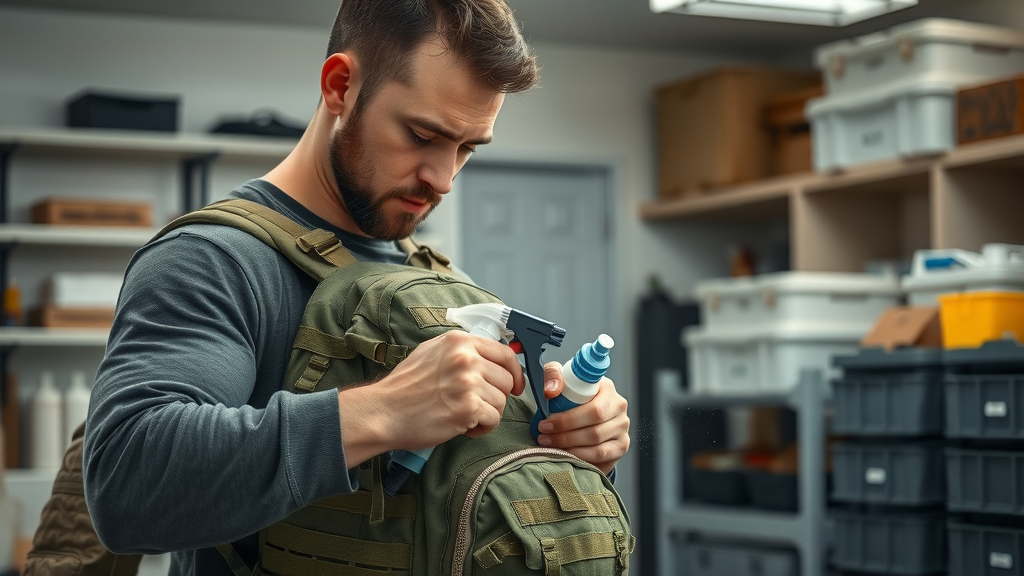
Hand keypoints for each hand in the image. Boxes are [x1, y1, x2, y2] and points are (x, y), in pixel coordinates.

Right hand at [337, 330, 524, 466]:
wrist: (383, 411)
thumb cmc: (404, 388)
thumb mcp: (431, 353)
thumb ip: (461, 352)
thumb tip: (491, 358)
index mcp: (459, 342)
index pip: (505, 353)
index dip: (515, 372)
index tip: (515, 385)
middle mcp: (466, 358)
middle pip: (506, 380)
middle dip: (495, 397)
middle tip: (474, 406)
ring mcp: (468, 382)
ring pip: (501, 402)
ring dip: (485, 414)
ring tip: (461, 416)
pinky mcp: (468, 407)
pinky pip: (493, 419)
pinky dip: (481, 428)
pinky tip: (461, 427)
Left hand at [534, 361, 629, 474]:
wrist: (582, 412)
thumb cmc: (571, 395)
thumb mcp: (560, 379)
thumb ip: (552, 375)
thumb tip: (551, 391)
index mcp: (607, 388)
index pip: (593, 408)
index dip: (567, 420)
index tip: (545, 424)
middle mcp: (619, 407)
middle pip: (594, 429)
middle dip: (564, 436)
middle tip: (543, 437)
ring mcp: (622, 427)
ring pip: (597, 444)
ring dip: (570, 448)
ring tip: (550, 446)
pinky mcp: (621, 445)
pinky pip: (601, 456)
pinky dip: (581, 458)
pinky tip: (565, 455)